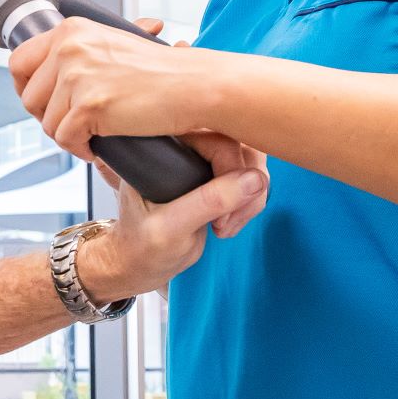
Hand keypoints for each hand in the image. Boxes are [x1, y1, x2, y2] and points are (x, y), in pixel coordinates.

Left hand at [9, 16, 227, 154]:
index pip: (19, 61)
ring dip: (67, 135)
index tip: (42, 103)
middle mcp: (69, 48)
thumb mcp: (111, 45)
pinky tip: (98, 143)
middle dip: (47, 117)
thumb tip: (44, 72)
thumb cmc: (160, 71)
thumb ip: (77, 53)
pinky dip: (81, 149)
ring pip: (46, 123)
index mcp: (71, 30)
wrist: (193, 85)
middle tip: (72, 123)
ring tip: (93, 132)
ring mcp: (77, 76)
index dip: (26, 88)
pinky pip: (65, 140)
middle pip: (28, 97)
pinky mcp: (90, 106)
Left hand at [75, 139, 267, 299]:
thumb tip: (254, 179)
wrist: (142, 261)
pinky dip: (249, 203)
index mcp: (163, 149)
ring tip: (225, 226)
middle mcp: (184, 147)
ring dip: (250, 198)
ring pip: (251, 163)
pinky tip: (228, 224)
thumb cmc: (142, 245)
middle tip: (226, 222)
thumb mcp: (172, 228)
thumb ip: (209, 201)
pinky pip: (251, 178)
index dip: (231, 170)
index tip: (222, 210)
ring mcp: (202, 161)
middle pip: (241, 147)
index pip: (217, 137)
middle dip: (245, 188)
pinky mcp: (216, 177)